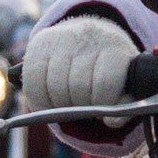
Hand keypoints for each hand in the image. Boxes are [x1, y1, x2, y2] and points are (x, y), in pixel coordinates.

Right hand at [20, 15, 135, 112]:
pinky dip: (38, 100)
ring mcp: (62, 37)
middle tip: (83, 107)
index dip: (102, 103)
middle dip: (80, 106)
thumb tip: (110, 121)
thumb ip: (124, 107)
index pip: (105, 83)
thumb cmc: (110, 72)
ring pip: (54, 86)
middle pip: (77, 87)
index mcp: (114, 49)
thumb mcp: (125, 86)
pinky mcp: (39, 42)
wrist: (93, 39)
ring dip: (59, 105)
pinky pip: (32, 82)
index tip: (103, 110)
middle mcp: (88, 38)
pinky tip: (47, 104)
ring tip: (68, 105)